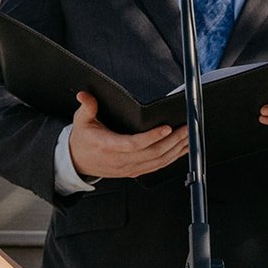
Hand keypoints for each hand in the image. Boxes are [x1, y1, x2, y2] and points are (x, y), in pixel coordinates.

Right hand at [69, 92, 189, 179]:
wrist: (78, 162)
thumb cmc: (83, 140)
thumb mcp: (81, 121)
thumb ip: (86, 107)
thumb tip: (84, 95)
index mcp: (109, 146)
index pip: (134, 144)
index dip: (151, 137)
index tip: (165, 128)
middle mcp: (121, 160)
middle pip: (152, 153)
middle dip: (172, 141)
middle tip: (186, 128)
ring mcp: (130, 168)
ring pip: (158, 161)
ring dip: (176, 150)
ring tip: (188, 137)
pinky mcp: (135, 171)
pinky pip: (157, 167)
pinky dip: (172, 158)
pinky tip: (181, 150)